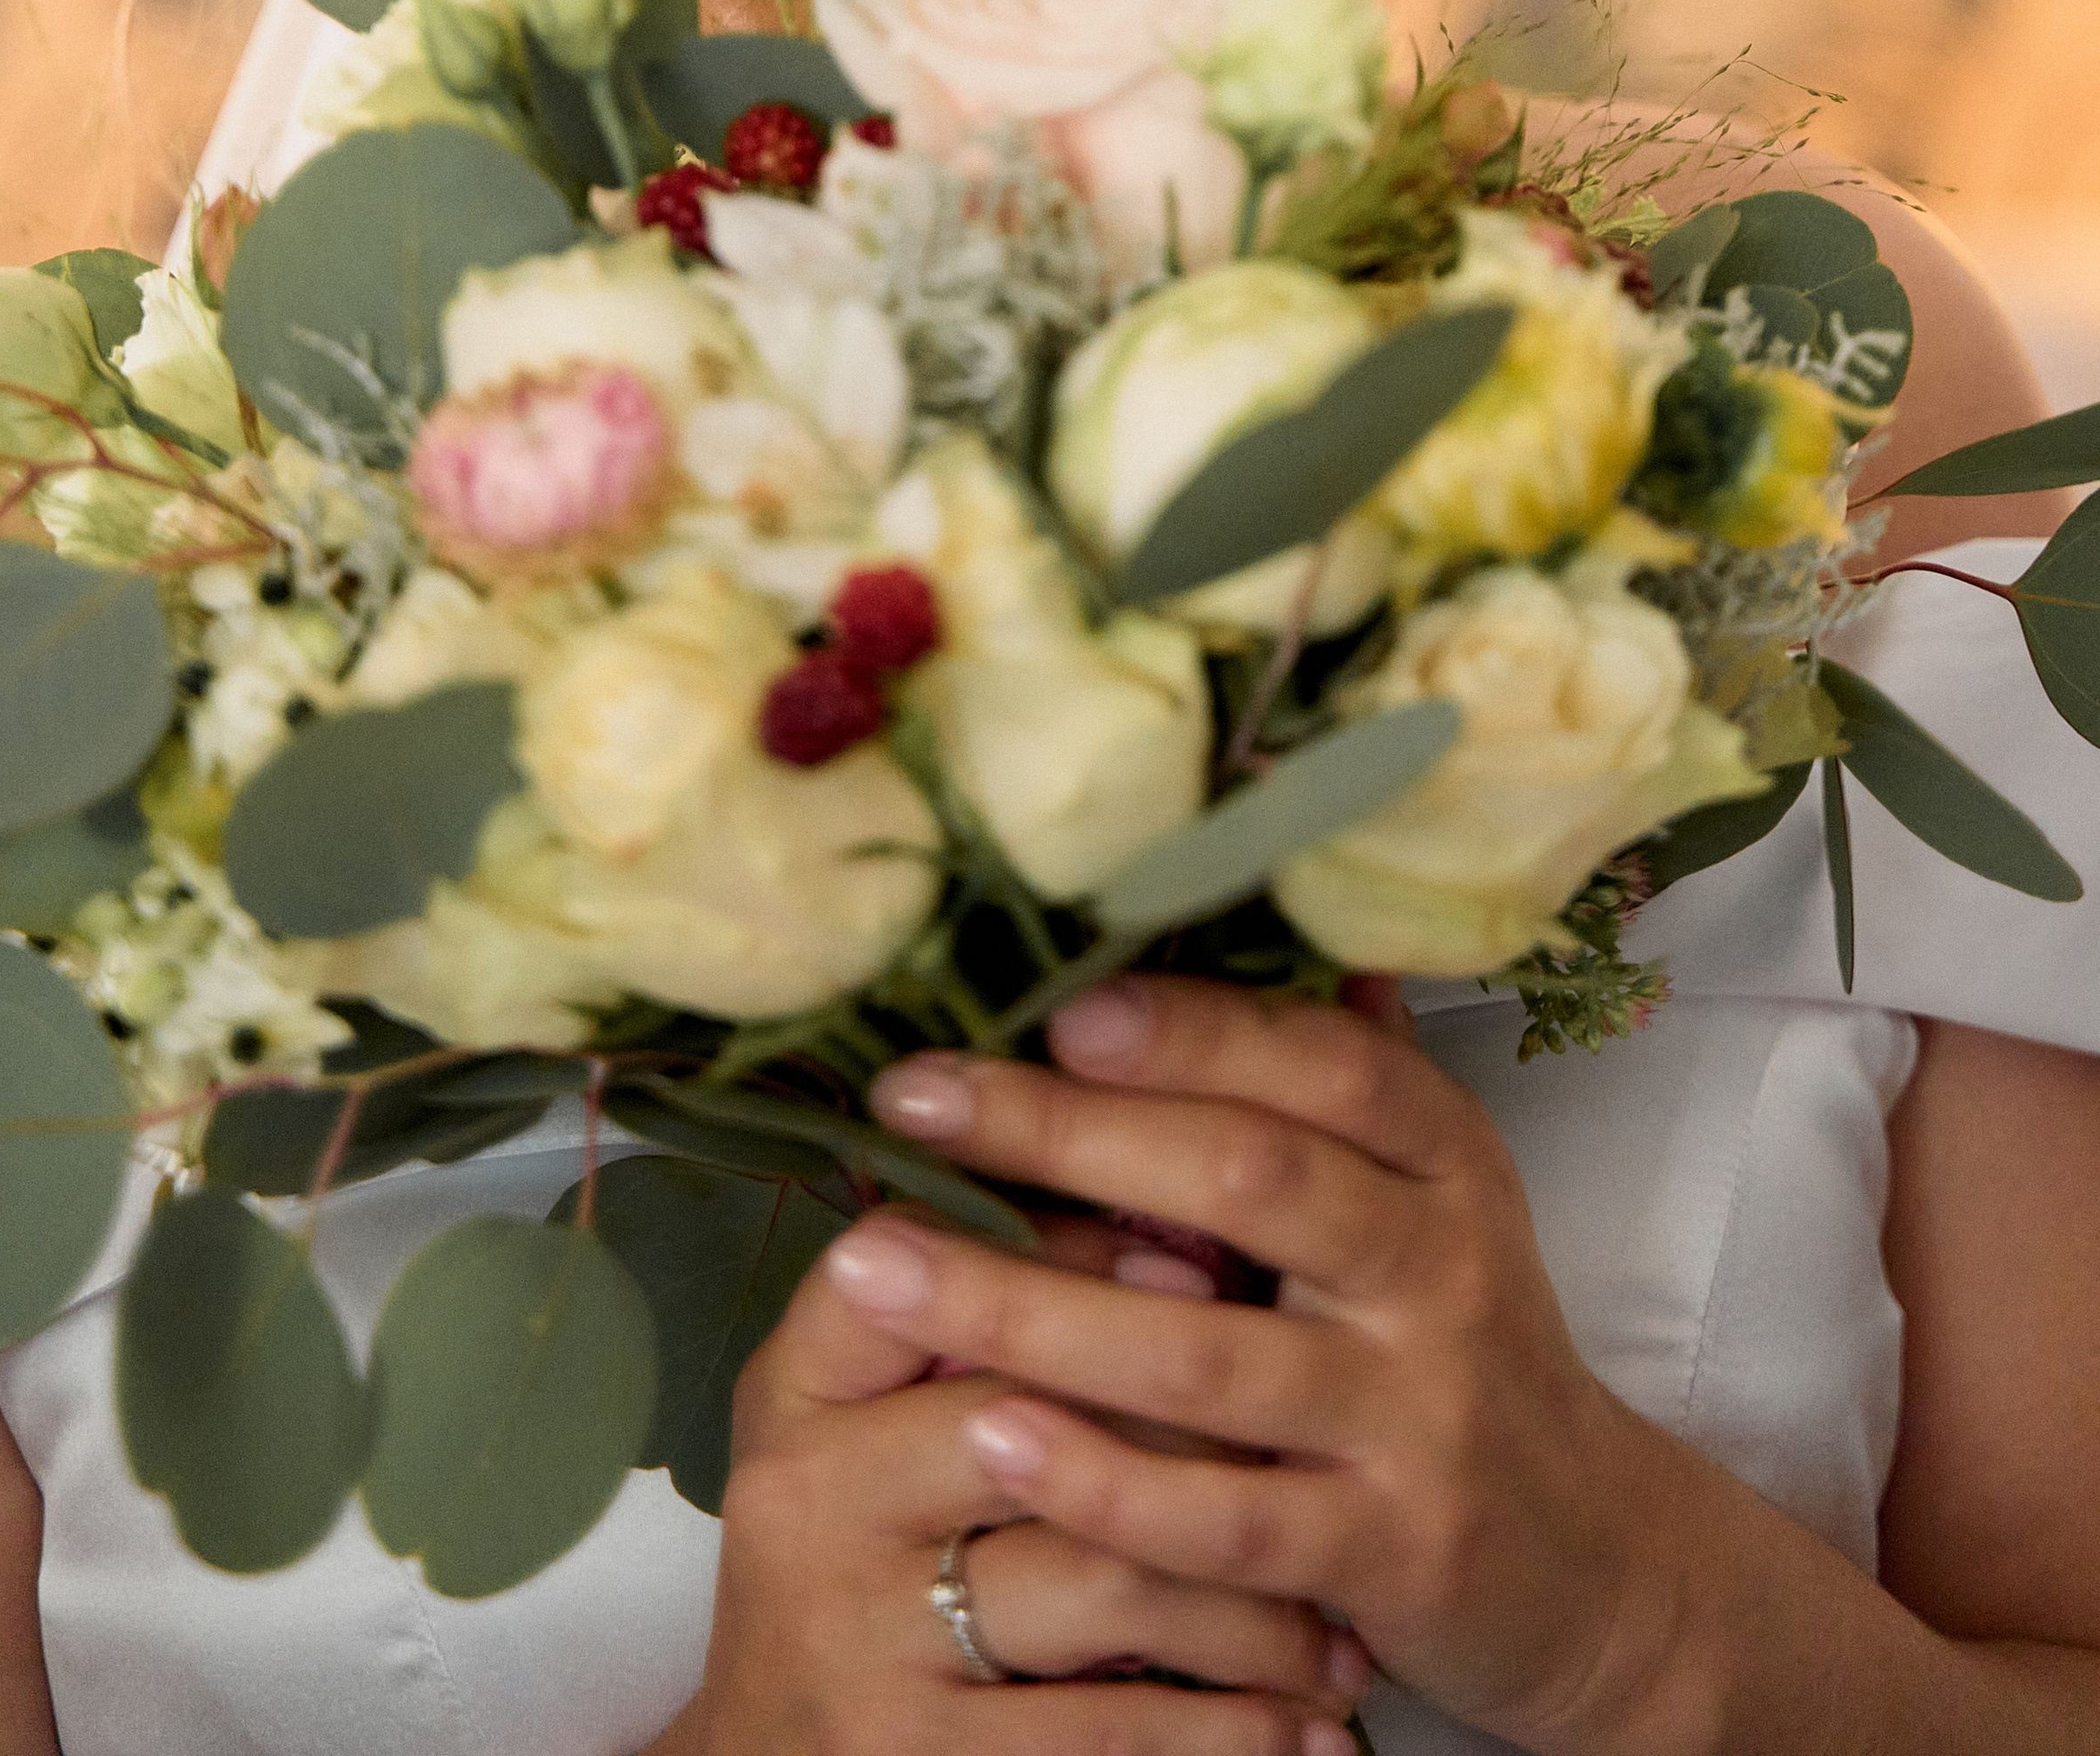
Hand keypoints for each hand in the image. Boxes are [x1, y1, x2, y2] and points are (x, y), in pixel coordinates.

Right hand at [665, 1200, 1372, 1755]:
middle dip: (1200, 1422)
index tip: (1202, 1261)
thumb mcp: (878, 1432)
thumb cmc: (870, 1562)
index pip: (921, 1266)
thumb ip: (990, 1330)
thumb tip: (1193, 1238)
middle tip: (1314, 1427)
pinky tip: (1311, 1728)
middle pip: (1037, 1416)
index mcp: (797, 1390)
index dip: (1066, 1249)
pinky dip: (1232, 1730)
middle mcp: (807, 1500)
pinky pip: (1109, 1734)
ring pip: (1105, 1580)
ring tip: (1338, 1622)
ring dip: (1250, 1608)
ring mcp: (855, 1640)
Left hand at [846, 979, 1684, 1755]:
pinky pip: (1222, 1521)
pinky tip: (985, 1435)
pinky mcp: (1387, 1555)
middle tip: (912, 1102)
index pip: (1322, 1063)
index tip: (1054, 1005)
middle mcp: (1440, 1270)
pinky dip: (1099, 1479)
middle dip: (1063, 1134)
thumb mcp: (1431, 1196)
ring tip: (879, 1268)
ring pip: (1202, 1354)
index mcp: (1446, 1159)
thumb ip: (1335, 1077)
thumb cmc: (1458, 1343)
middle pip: (1246, 1180)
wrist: (1596, 1563)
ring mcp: (1416, 1417)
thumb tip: (1241, 911)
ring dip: (1028, 1309)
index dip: (1192, 1028)